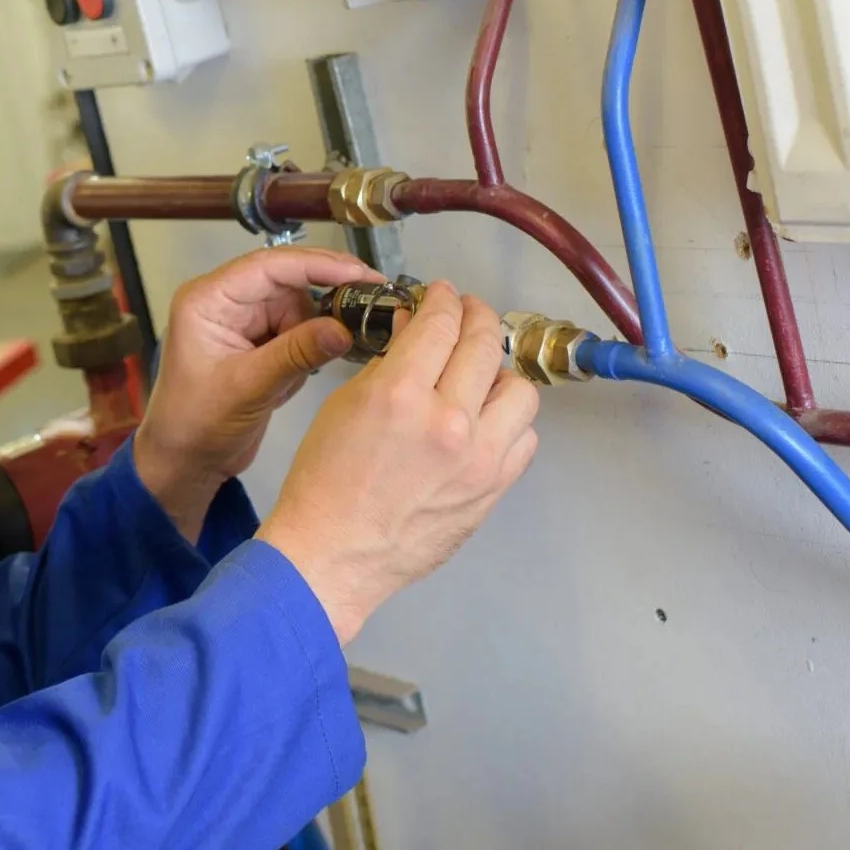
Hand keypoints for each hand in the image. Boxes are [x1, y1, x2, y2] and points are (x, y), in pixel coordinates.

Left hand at [133, 248, 380, 541]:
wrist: (184, 462)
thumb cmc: (197, 423)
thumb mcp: (248, 387)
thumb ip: (296, 354)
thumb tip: (345, 329)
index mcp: (209, 299)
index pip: (270, 266)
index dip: (318, 265)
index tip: (361, 275)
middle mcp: (225, 301)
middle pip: (288, 283)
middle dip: (323, 301)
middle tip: (371, 307)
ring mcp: (242, 322)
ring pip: (297, 308)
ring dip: (311, 336)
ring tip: (302, 372)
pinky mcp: (256, 343)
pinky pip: (295, 332)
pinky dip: (304, 353)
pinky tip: (290, 382)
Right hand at [257, 282, 539, 643]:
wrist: (333, 554)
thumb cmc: (325, 484)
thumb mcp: (344, 405)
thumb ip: (387, 364)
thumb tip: (414, 332)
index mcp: (402, 394)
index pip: (441, 323)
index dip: (444, 299)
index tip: (444, 295)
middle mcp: (448, 422)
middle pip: (485, 344)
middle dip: (476, 317)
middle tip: (467, 314)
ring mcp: (478, 459)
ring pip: (520, 391)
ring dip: (500, 373)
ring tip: (479, 375)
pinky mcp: (491, 490)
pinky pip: (523, 439)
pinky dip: (509, 422)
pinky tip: (484, 422)